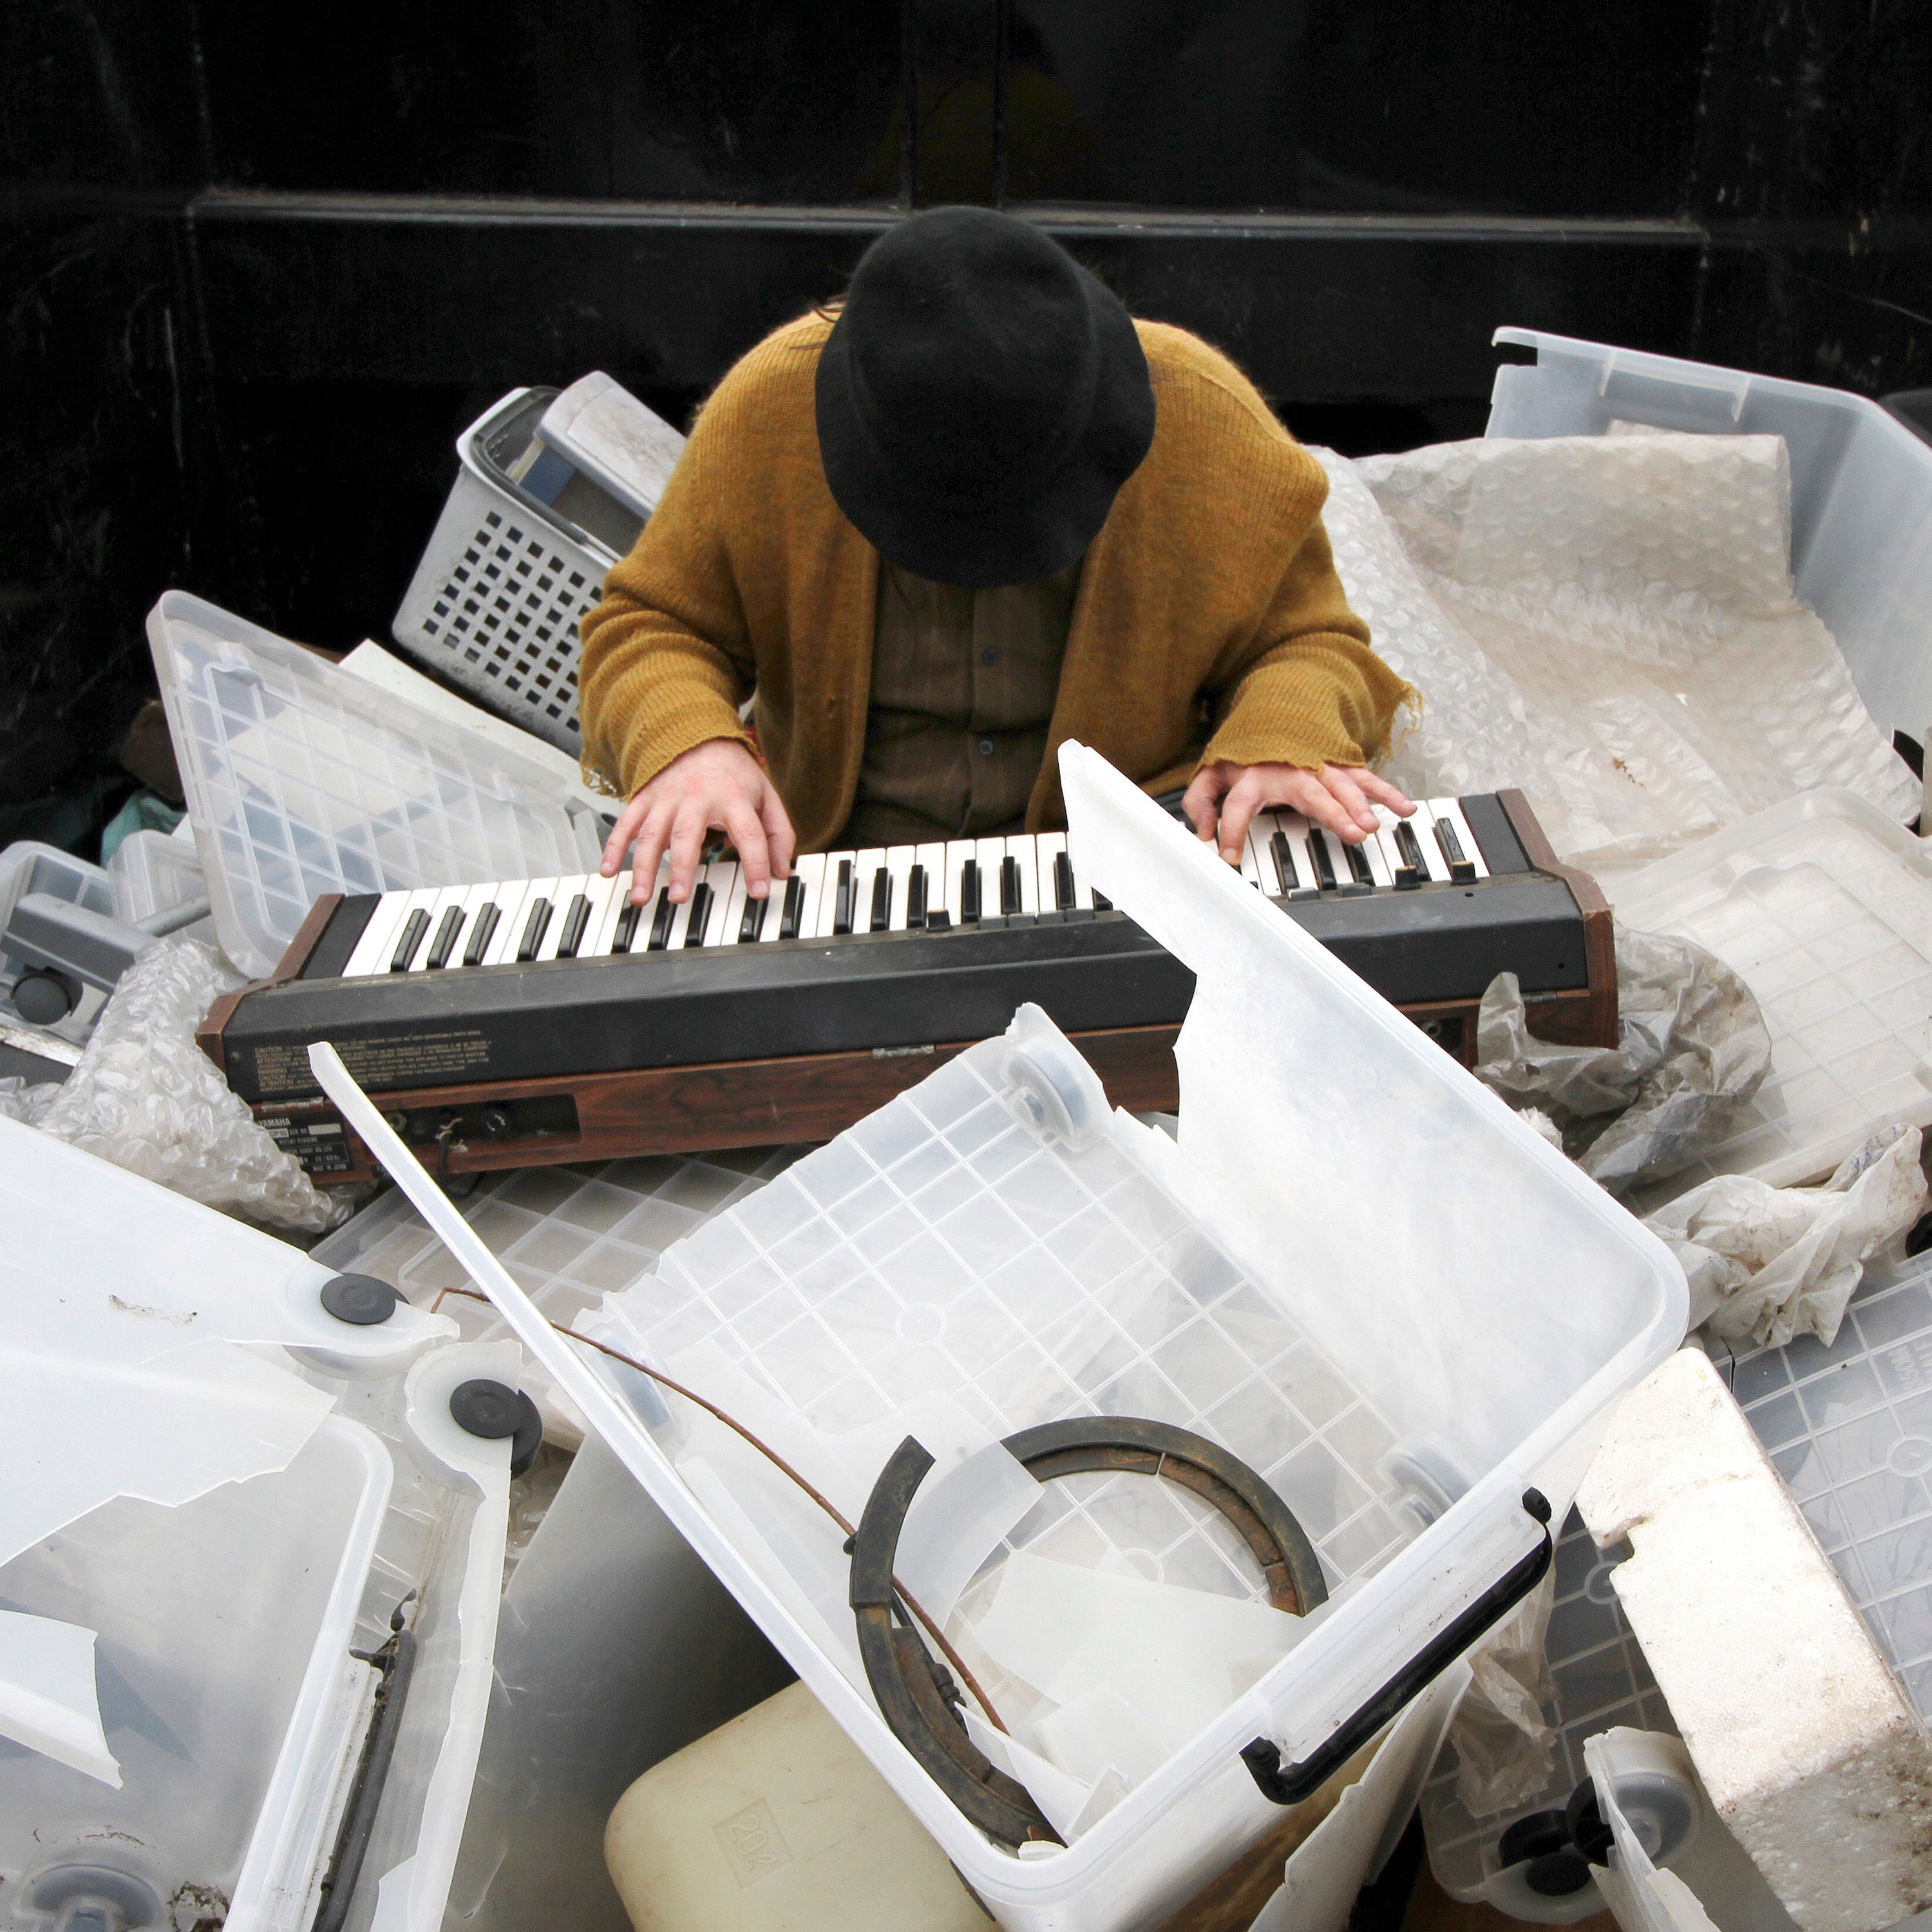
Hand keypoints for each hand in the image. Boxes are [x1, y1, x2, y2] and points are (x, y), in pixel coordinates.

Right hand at [600, 739, 796, 904]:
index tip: (758, 892)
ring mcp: (667, 798)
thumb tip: (782, 871)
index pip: (748, 833)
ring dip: (644, 866)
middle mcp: (697, 797)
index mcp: (733, 797)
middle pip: (688, 835)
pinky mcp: (645, 799)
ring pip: (652, 834)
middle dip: (682, 868)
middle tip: (680, 898)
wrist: (697, 732)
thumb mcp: (766, 795)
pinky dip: (615, 848)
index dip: (755, 863)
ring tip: (642, 896)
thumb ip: (778, 833)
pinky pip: (626, 824)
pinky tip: (609, 870)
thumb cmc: (733, 772)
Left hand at [1182, 760, 1414, 866]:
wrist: (1272, 707)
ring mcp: (1317, 765)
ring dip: (1360, 804)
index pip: (1238, 803)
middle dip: (1331, 812)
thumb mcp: (1210, 771)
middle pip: (1310, 792)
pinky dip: (1387, 792)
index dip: (1231, 829)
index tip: (1229, 856)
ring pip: (1343, 784)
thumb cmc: (1243, 751)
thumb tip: (1202, 831)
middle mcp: (1289, 769)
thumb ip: (1198, 801)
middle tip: (1350, 833)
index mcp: (1253, 775)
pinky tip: (1404, 808)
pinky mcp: (1338, 764)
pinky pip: (1365, 778)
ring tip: (1371, 825)